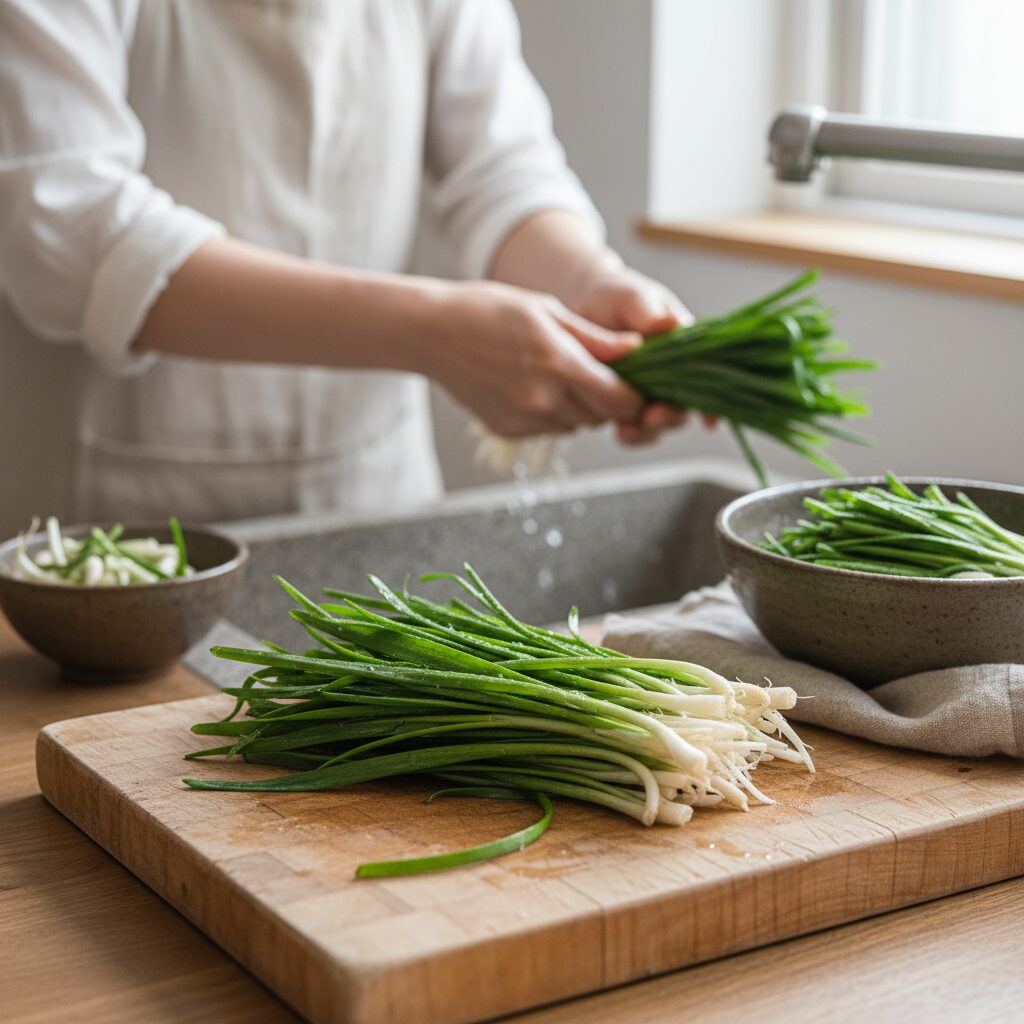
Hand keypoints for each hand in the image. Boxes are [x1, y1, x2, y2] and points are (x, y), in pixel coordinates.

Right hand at [425, 281, 644, 438]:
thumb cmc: (488, 310)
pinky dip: (552, 414)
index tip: (635, 384)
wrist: (432, 334)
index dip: (634, 395)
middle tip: (597, 375)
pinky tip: (532, 387)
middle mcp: (544, 399)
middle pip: (601, 417)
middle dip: (608, 401)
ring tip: (559, 376)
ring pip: (576, 425)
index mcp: (559, 364)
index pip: (619, 400)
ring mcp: (524, 419)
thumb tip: (635, 350)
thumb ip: (594, 337)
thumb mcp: (546, 310)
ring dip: (580, 408)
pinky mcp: (508, 430)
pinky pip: (548, 429)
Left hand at [570, 265, 715, 444]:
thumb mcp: (632, 297)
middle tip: (652, 417)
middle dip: (670, 416)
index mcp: (686, 348)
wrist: (582, 304)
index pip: (710, 377)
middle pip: (683, 406)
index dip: (711, 402)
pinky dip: (629, 433)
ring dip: (647, 431)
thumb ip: (648, 311)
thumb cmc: (615, 295)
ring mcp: (649, 392)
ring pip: (658, 422)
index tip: (708, 420)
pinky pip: (633, 427)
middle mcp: (673, 375)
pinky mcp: (624, 403)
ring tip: (627, 431)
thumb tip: (670, 321)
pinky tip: (618, 432)